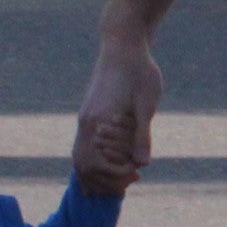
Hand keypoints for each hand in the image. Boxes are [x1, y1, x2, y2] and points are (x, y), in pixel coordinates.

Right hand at [75, 35, 164, 191]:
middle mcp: (86, 122)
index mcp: (98, 121)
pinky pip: (83, 146)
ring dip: (97, 173)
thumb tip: (143, 164)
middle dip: (106, 180)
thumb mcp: (146, 103)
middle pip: (83, 166)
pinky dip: (92, 162)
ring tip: (120, 179)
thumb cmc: (139, 72)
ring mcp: (85, 119)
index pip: (97, 164)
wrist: (123, 46)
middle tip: (132, 179)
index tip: (137, 174)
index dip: (116, 175)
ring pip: (79, 158)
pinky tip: (108, 167)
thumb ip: (142, 135)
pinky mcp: (89, 114)